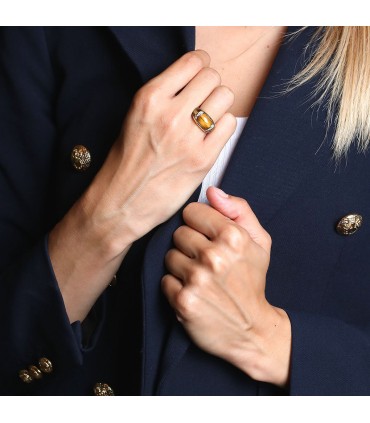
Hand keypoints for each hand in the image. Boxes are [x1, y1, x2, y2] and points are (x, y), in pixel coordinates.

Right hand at [49, 51, 235, 322]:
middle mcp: (170, 114)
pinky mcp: (202, 159)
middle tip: (204, 100)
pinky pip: (229, 125)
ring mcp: (188, 138)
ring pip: (225, 98)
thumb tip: (194, 81)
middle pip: (212, 78)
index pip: (193, 62)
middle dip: (210, 86)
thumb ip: (164, 97)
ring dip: (219, 105)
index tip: (200, 74)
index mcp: (149, 99)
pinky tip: (211, 136)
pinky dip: (223, 127)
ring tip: (207, 118)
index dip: (200, 65)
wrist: (122, 202)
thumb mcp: (135, 117)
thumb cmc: (126, 162)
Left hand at [162, 186, 291, 386]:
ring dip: (181, 265)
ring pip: (169, 256)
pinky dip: (175, 286)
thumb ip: (239, 210)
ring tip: (199, 276)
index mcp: (233, 236)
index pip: (191, 211)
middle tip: (204, 259)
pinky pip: (164, 280)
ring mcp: (197, 279)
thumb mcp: (259, 242)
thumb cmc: (252, 281)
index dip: (198, 223)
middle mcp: (214, 256)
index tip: (206, 235)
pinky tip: (192, 291)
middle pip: (178, 233)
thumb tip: (212, 191)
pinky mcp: (183, 301)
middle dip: (189, 244)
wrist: (251, 329)